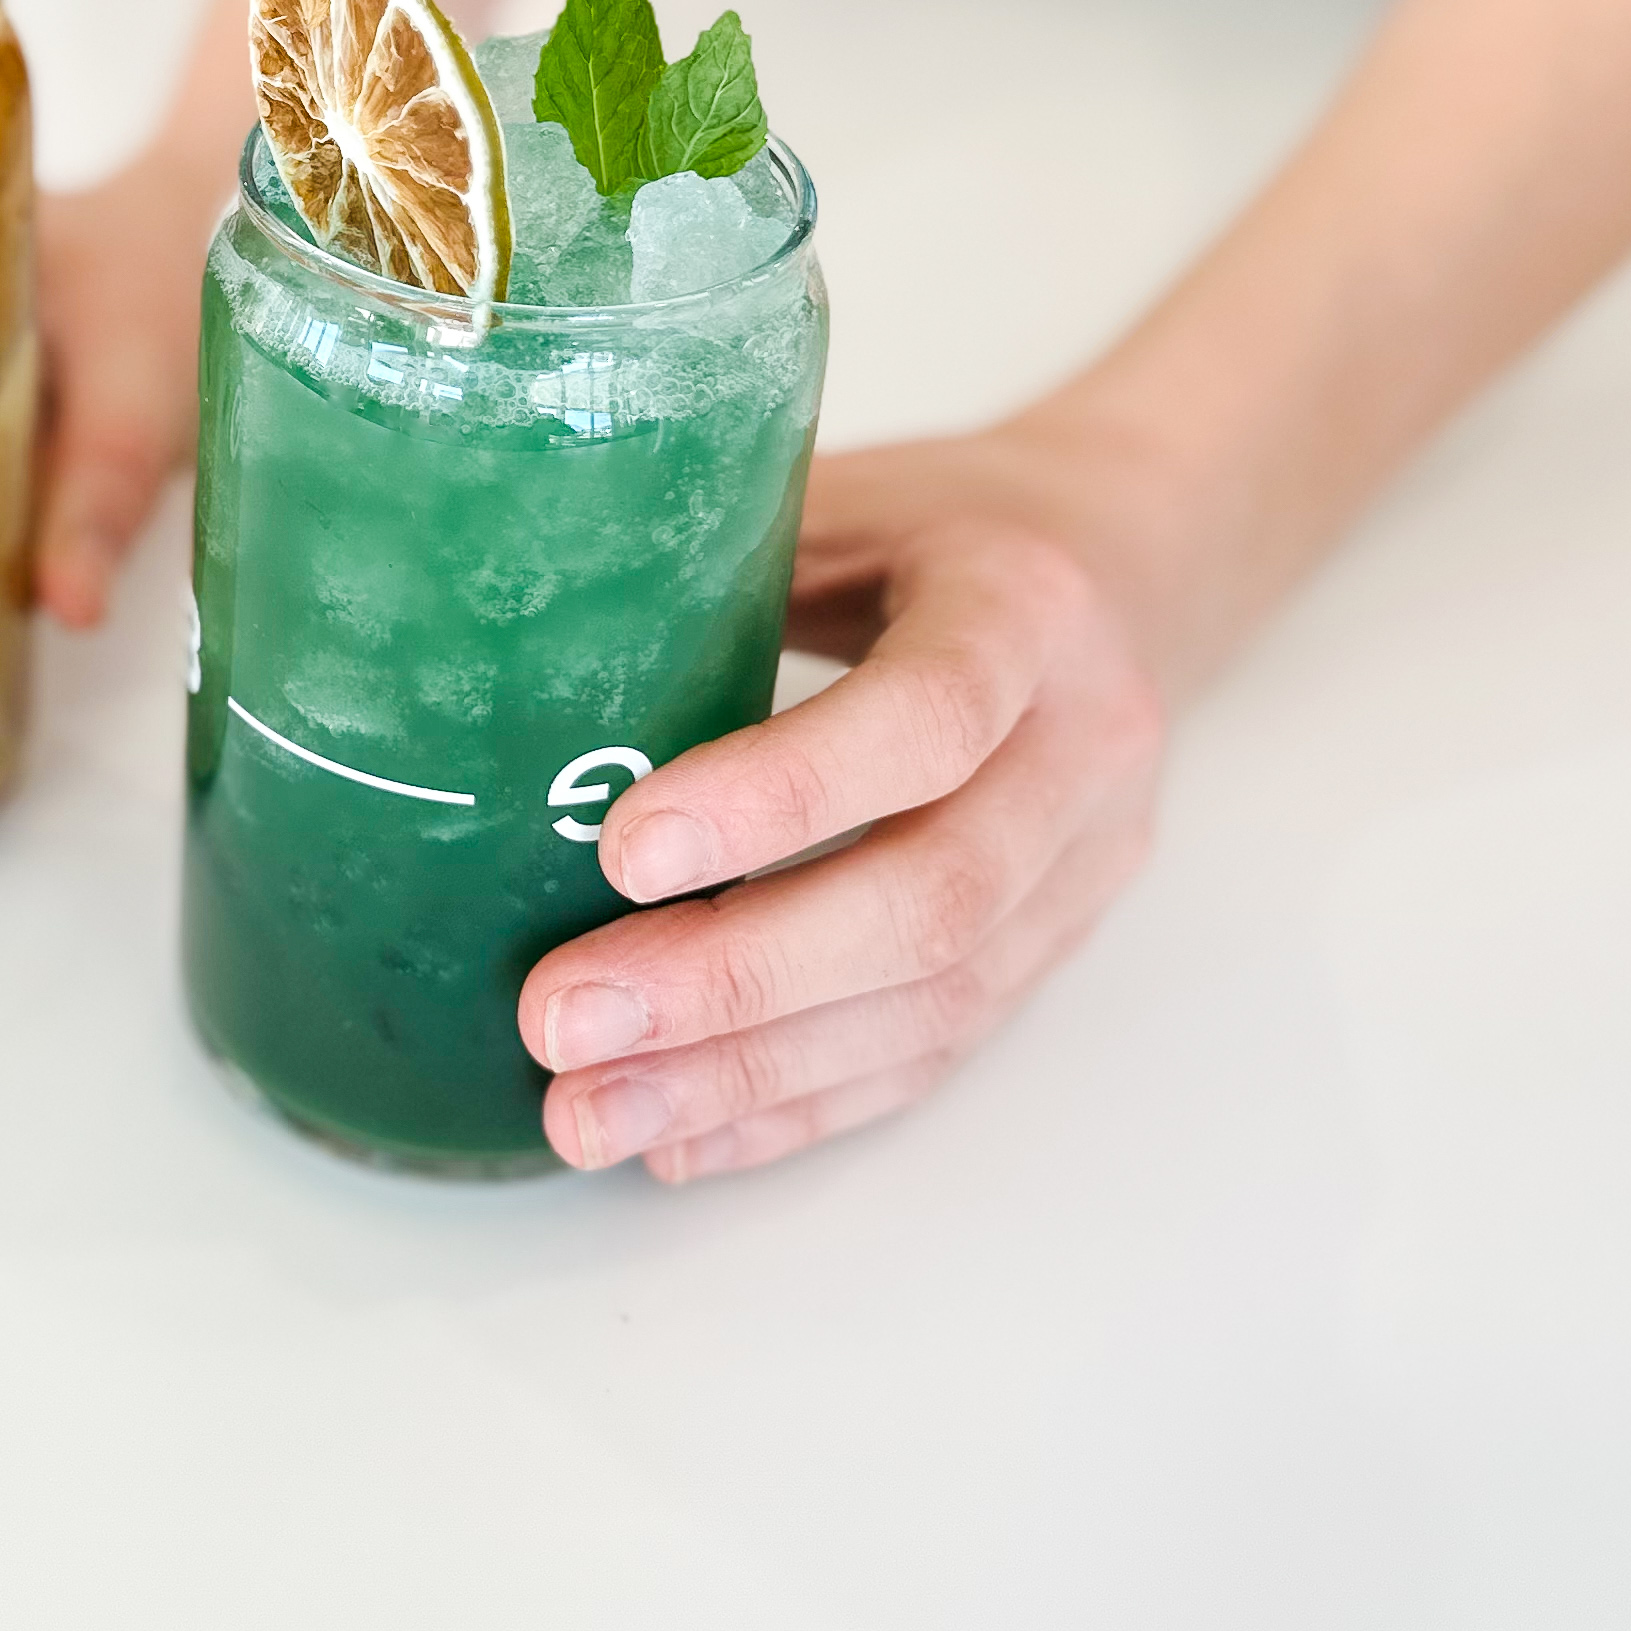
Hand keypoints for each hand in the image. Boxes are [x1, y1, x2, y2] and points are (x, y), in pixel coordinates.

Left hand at [518, 421, 1170, 1183]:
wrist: (1136, 562)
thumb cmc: (942, 520)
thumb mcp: (847, 492)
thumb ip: (718, 564)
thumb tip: (494, 641)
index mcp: (1028, 606)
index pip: (928, 717)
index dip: (780, 796)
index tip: (622, 853)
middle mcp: (1084, 749)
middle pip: (930, 899)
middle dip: (733, 978)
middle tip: (560, 1022)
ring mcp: (1086, 865)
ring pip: (933, 1004)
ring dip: (748, 1075)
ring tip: (587, 1112)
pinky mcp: (1059, 946)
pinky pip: (936, 1052)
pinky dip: (801, 1106)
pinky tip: (680, 1139)